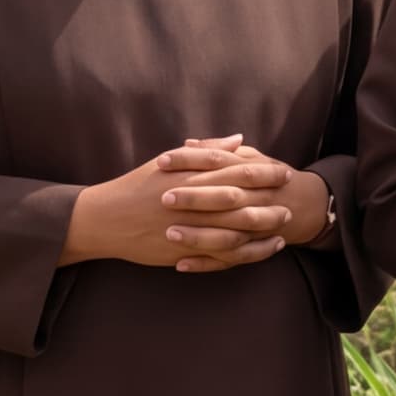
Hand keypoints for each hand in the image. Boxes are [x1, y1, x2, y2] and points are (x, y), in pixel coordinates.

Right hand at [62, 138, 321, 270]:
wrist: (104, 220)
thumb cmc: (136, 186)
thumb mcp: (169, 162)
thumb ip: (206, 151)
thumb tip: (239, 140)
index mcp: (190, 177)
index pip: (236, 172)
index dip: (264, 172)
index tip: (284, 171)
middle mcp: (192, 203)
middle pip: (242, 202)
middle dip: (270, 200)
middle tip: (291, 198)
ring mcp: (189, 230)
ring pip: (236, 231)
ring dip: (263, 228)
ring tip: (284, 224)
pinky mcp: (184, 252)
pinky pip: (223, 256)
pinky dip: (247, 253)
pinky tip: (265, 249)